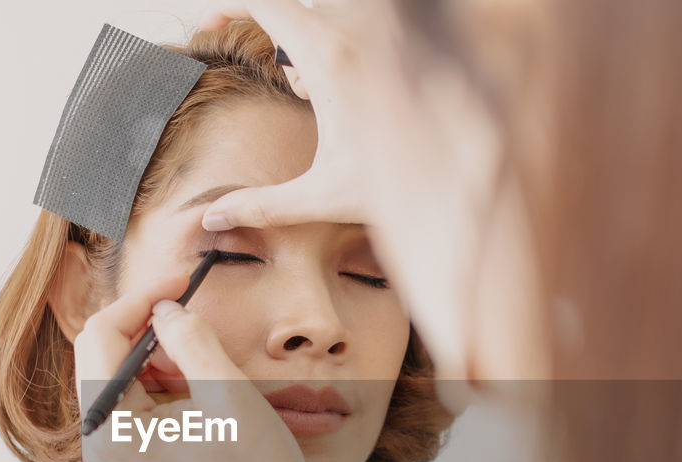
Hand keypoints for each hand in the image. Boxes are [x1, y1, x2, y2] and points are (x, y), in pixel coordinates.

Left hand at [73, 285, 325, 461]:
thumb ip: (191, 339)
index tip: (182, 281)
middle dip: (143, 322)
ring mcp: (114, 457)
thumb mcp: (229, 394)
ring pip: (115, 376)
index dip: (141, 298)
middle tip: (188, 304)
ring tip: (199, 349)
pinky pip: (131, 403)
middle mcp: (99, 445)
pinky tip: (196, 379)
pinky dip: (158, 380)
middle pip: (99, 354)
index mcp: (111, 429)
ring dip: (153, 351)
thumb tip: (167, 308)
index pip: (100, 337)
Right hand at [198, 0, 398, 230]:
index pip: (264, 2)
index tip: (212, 30)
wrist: (470, 181)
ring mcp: (389, 27)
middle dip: (283, 39)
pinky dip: (345, 43)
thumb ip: (262, 205)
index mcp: (329, 54)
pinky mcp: (409, 38)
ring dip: (315, 41)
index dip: (230, 10)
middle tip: (293, 87)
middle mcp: (359, 26)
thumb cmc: (403, 188)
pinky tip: (352, 90)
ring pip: (331, 12)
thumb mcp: (322, 196)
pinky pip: (363, 22)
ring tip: (324, 93)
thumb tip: (210, 220)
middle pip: (297, 8)